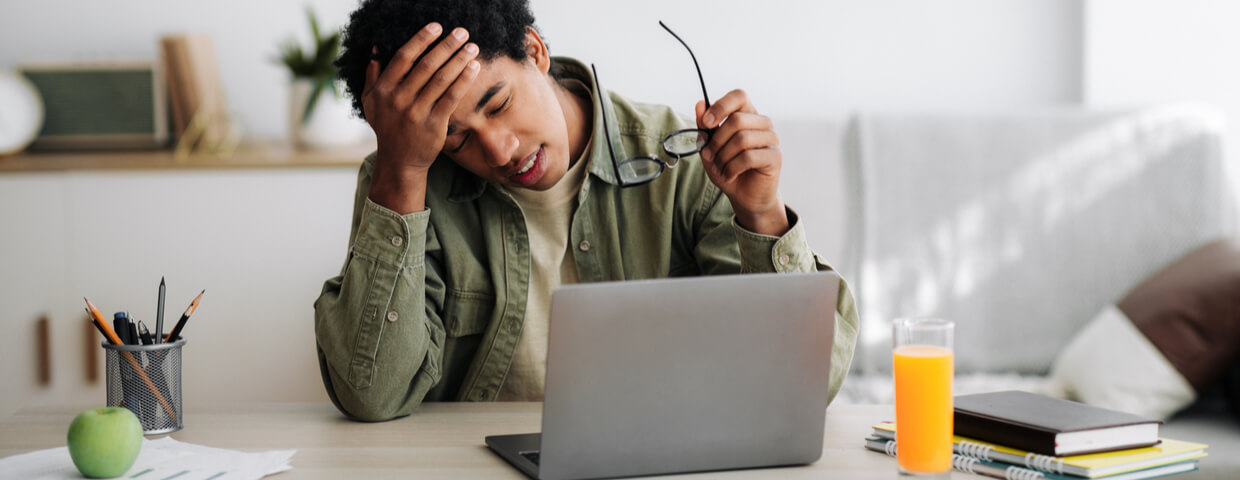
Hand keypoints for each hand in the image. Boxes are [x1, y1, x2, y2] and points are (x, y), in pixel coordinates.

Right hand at [363, 23, 479, 212]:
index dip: (421, 39)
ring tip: (472, 47)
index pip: (404, 57)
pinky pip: (452, 97)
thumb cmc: (387, 128)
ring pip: (441, 79)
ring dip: (459, 59)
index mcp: (383, 89)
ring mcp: (416, 112)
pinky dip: (464, 80)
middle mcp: (398, 99)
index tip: (436, 27)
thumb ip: (372, 76)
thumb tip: (376, 50)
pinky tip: (474, 68)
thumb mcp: (371, 103)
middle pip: (426, 65)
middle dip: (446, 45)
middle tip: (462, 32)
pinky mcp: (433, 124)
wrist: (399, 161)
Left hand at [696, 89, 788, 235]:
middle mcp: (762, 123)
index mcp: (747, 115)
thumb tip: (700, 104)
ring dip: (723, 156)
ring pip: (742, 139)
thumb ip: (705, 127)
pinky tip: (728, 175)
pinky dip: (732, 168)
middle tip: (708, 155)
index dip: (721, 106)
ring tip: (719, 168)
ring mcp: (771, 139)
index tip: (706, 123)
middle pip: (737, 120)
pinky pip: (748, 157)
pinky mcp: (775, 157)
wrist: (744, 196)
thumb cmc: (728, 169)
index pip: (739, 96)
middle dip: (716, 140)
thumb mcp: (710, 148)